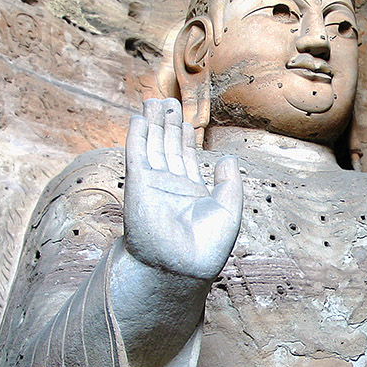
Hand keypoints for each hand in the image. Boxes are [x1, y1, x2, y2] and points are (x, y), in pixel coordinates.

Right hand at [124, 98, 241, 280]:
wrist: (183, 265)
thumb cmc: (208, 246)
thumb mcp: (229, 209)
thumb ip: (229, 182)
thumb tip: (229, 158)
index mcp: (192, 193)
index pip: (186, 158)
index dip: (184, 136)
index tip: (183, 118)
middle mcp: (171, 187)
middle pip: (167, 147)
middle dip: (166, 124)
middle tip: (166, 100)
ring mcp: (153, 185)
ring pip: (152, 146)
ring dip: (152, 123)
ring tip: (153, 100)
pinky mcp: (138, 184)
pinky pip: (137, 154)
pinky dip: (138, 136)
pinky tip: (140, 119)